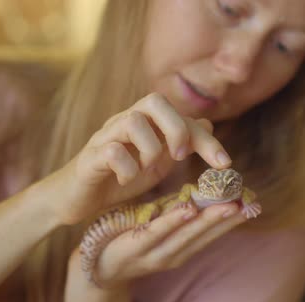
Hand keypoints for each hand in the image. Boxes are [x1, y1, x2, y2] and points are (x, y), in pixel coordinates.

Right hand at [49, 93, 231, 224]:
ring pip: (131, 121)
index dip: (206, 139)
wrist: (80, 197)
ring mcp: (105, 137)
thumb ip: (181, 143)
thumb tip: (207, 123)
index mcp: (146, 122)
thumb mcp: (159, 160)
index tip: (225, 164)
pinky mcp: (89, 158)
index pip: (182, 116)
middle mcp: (125, 121)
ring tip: (147, 169)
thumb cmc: (121, 175)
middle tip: (180, 157)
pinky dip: (126, 168)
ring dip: (149, 149)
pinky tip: (127, 180)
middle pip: (154, 100)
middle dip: (175, 129)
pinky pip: (110, 151)